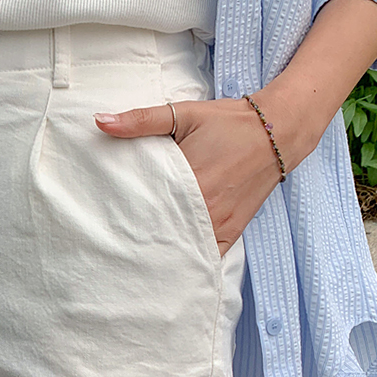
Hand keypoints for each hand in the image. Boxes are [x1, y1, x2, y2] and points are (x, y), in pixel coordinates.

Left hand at [94, 93, 298, 255]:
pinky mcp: (231, 233)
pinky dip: (189, 259)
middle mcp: (204, 210)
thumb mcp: (183, 114)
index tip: (103, 223)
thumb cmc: (228, 123)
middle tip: (111, 244)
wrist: (276, 133)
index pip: (145, 209)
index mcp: (189, 182)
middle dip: (137, 239)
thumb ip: (141, 120)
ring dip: (161, 252)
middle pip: (160, 234)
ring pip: (182, 250)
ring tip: (135, 256)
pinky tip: (170, 262)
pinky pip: (206, 256)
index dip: (122, 217)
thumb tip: (100, 122)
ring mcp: (219, 225)